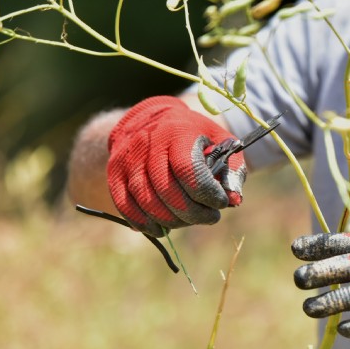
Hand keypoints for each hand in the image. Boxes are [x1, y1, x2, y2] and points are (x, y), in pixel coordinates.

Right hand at [107, 96, 245, 236]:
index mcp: (177, 131)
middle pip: (166, 189)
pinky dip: (142, 222)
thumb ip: (232, 168)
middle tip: (209, 217)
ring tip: (188, 221)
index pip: (188, 169)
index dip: (206, 193)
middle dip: (191, 212)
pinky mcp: (115, 172)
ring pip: (145, 200)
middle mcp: (148, 142)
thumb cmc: (193, 135)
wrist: (152, 119)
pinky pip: (124, 204)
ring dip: (170, 220)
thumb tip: (234, 199)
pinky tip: (161, 229)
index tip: (221, 203)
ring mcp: (127, 158)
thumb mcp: (220, 141)